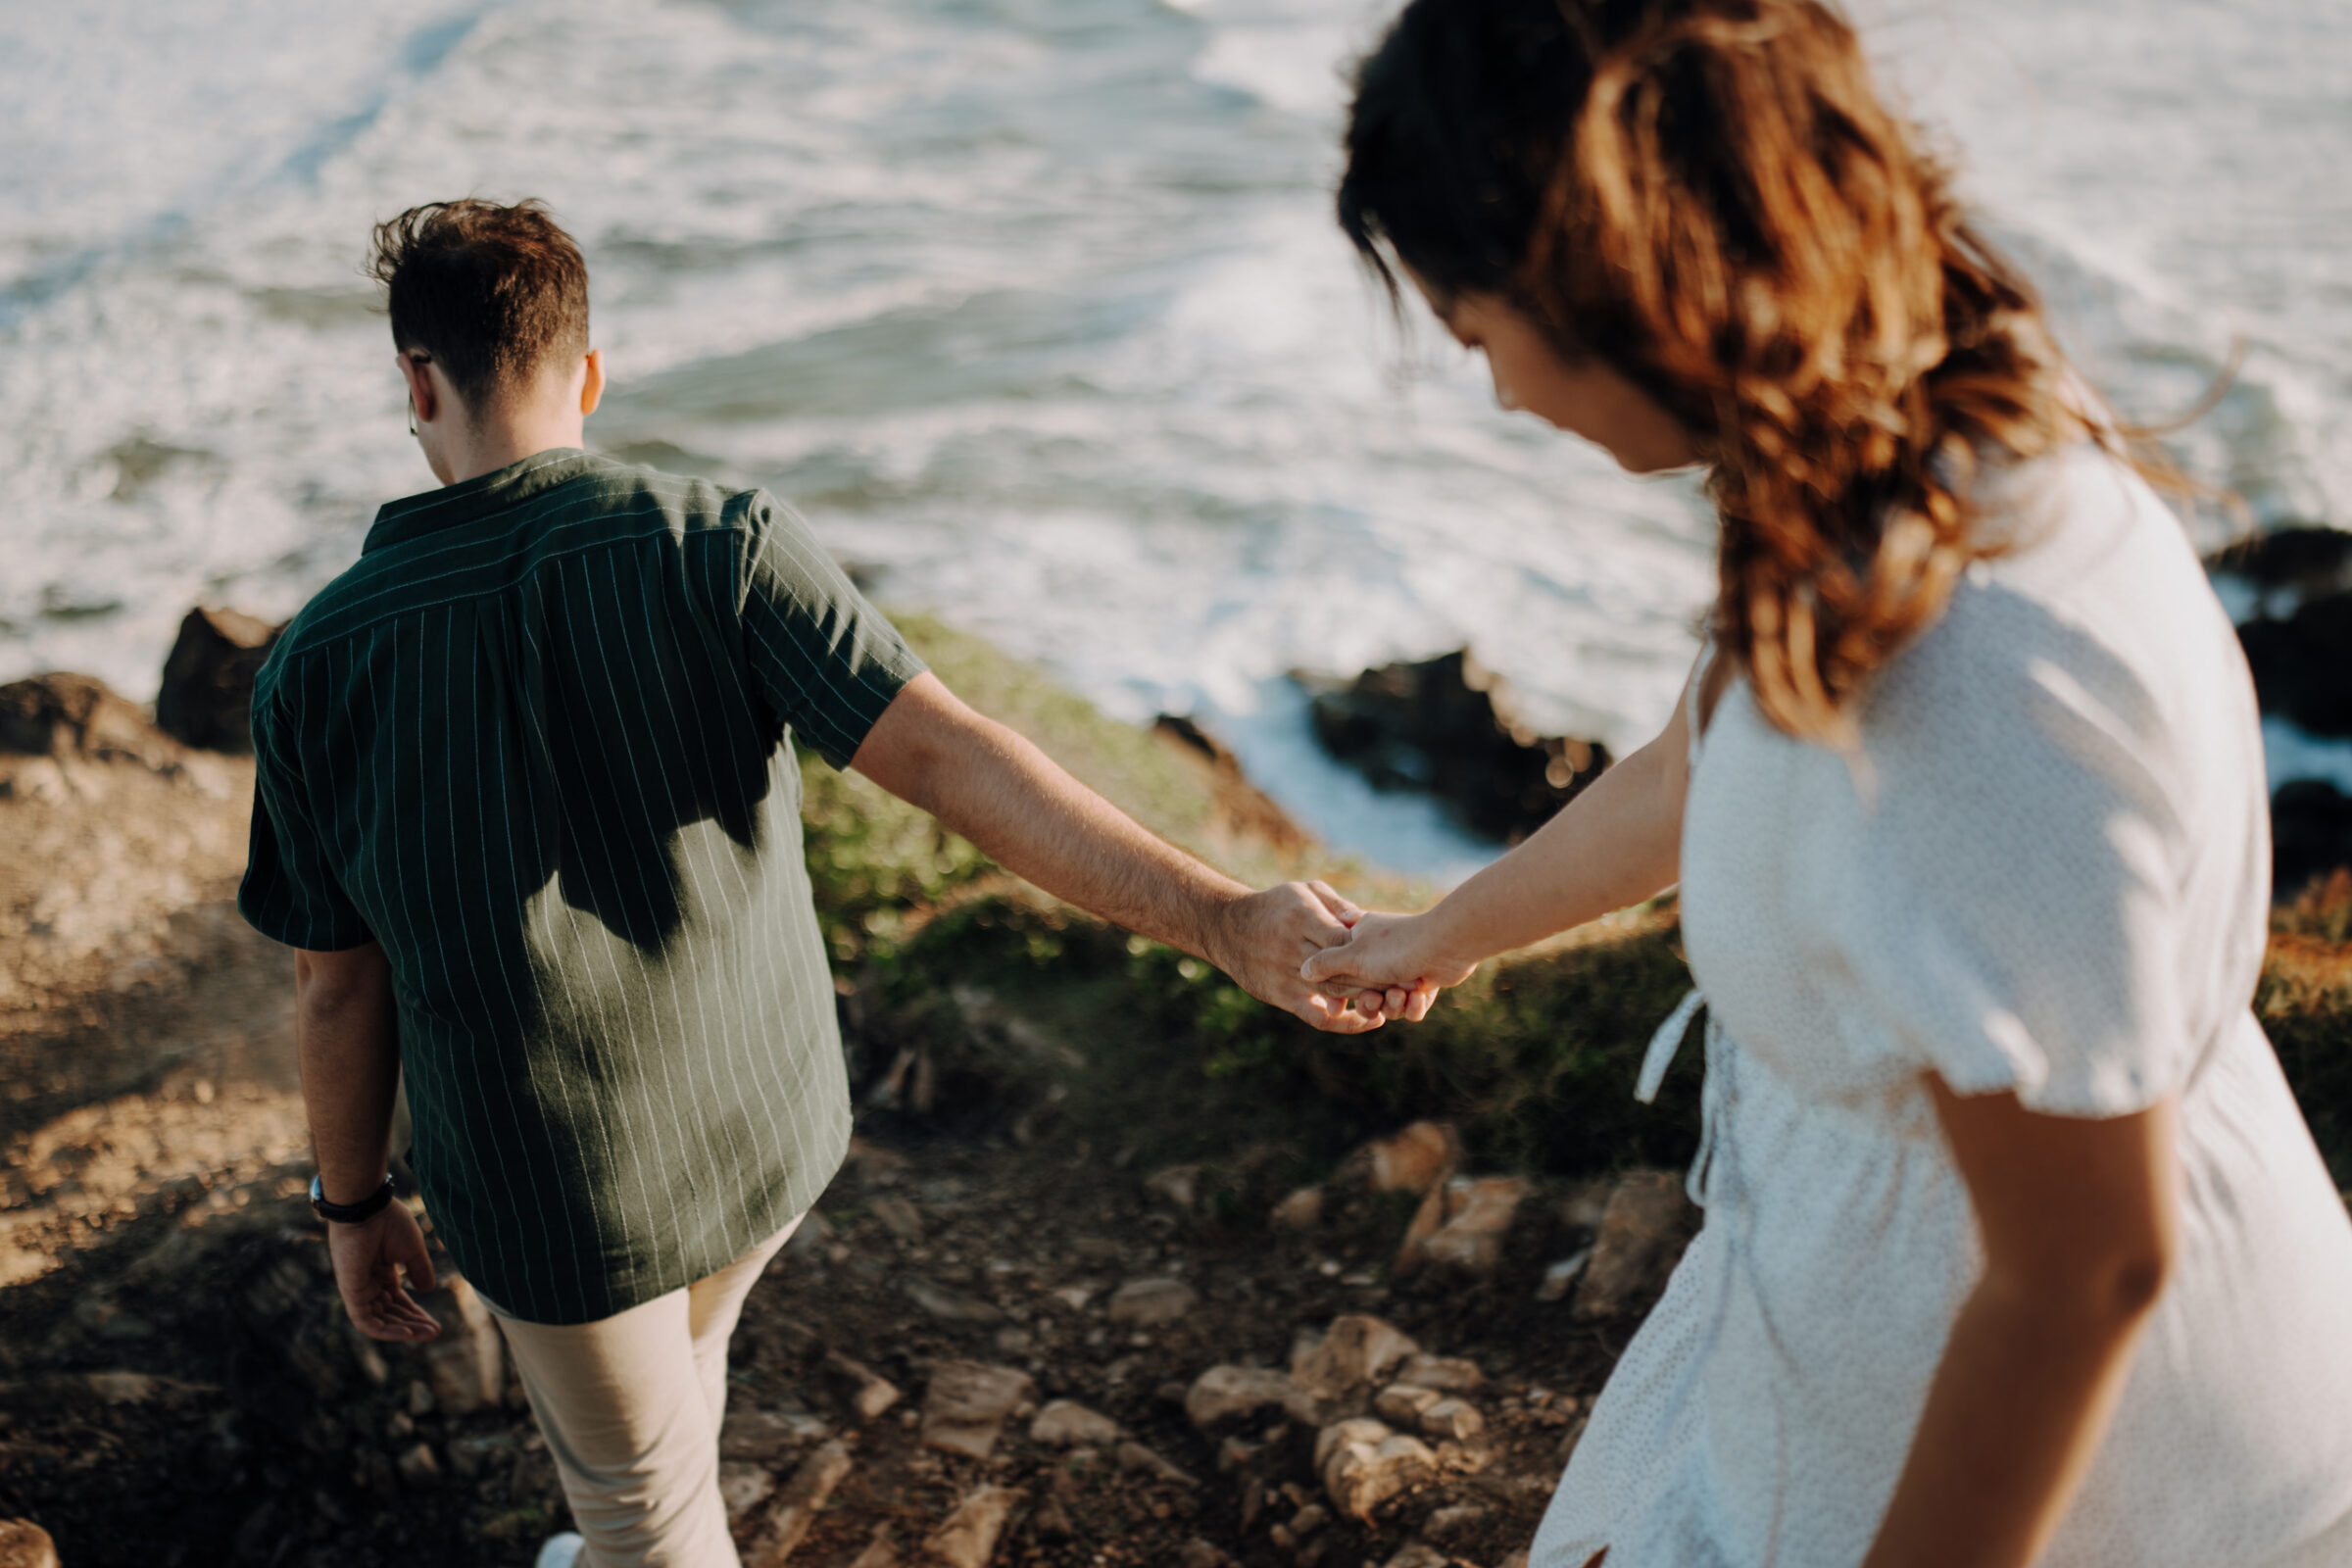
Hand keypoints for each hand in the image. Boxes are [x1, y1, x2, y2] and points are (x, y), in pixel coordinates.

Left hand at [325, 1201, 442, 1341]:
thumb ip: (419, 1270)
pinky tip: (408, 1333)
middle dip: (413, 1324)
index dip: (416, 1313)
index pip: (398, 1300)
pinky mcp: (351, 1293)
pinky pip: (366, 1321)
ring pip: (380, 1321)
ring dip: (403, 1330)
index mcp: (381, 1271)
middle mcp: (369, 1283)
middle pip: (391, 1313)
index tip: (436, 1325)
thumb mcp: (412, 1250)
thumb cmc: (388, 1222)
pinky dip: (385, 1331)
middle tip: (435, 1332)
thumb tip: (427, 1291)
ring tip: (427, 1334)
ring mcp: (359, 1289)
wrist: (367, 1209)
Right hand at [1203, 880, 1407, 1032]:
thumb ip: (1335, 904)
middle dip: (1379, 978)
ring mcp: (1286, 976)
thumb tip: (1365, 920)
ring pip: (1335, 994)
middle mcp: (1293, 949)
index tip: (1399, 954)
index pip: (1343, 941)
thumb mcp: (1303, 890)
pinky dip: (1345, 1022)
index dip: (1372, 951)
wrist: (1228, 927)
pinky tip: (1369, 1020)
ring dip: (1368, 998)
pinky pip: (1317, 1016)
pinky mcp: (1282, 997)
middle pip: (1344, 970)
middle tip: (1410, 982)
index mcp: (1301, 918)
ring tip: (1396, 998)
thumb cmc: (1275, 905)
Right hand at [1300, 909, 1476, 1018]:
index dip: (1336, 992)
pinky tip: (1418, 999)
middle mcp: (1380, 953)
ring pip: (1389, 1001)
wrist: (1446, 944)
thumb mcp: (1352, 955)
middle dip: (1369, 1001)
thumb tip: (1303, 971)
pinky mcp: (1425, 981)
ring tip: (1402, 994)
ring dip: (1393, 1004)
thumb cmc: (1395, 946)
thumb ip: (1326, 964)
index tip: (1334, 1007)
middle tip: (1375, 998)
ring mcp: (1404, 967)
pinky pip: (1412, 1004)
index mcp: (1360, 939)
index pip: (1338, 969)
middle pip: (1364, 991)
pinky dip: (1414, 1006)